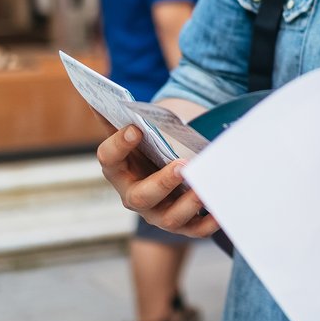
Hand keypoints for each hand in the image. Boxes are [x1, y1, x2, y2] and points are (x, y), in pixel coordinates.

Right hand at [96, 124, 218, 237]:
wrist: (165, 168)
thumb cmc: (148, 147)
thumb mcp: (135, 130)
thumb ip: (118, 116)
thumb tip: (100, 91)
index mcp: (118, 169)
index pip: (109, 159)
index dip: (119, 144)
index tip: (136, 128)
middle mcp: (134, 195)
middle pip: (141, 196)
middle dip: (161, 182)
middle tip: (181, 166)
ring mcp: (157, 213)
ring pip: (169, 218)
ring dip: (188, 204)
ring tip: (204, 188)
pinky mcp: (181, 224)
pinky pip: (194, 229)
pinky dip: (208, 223)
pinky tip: (220, 211)